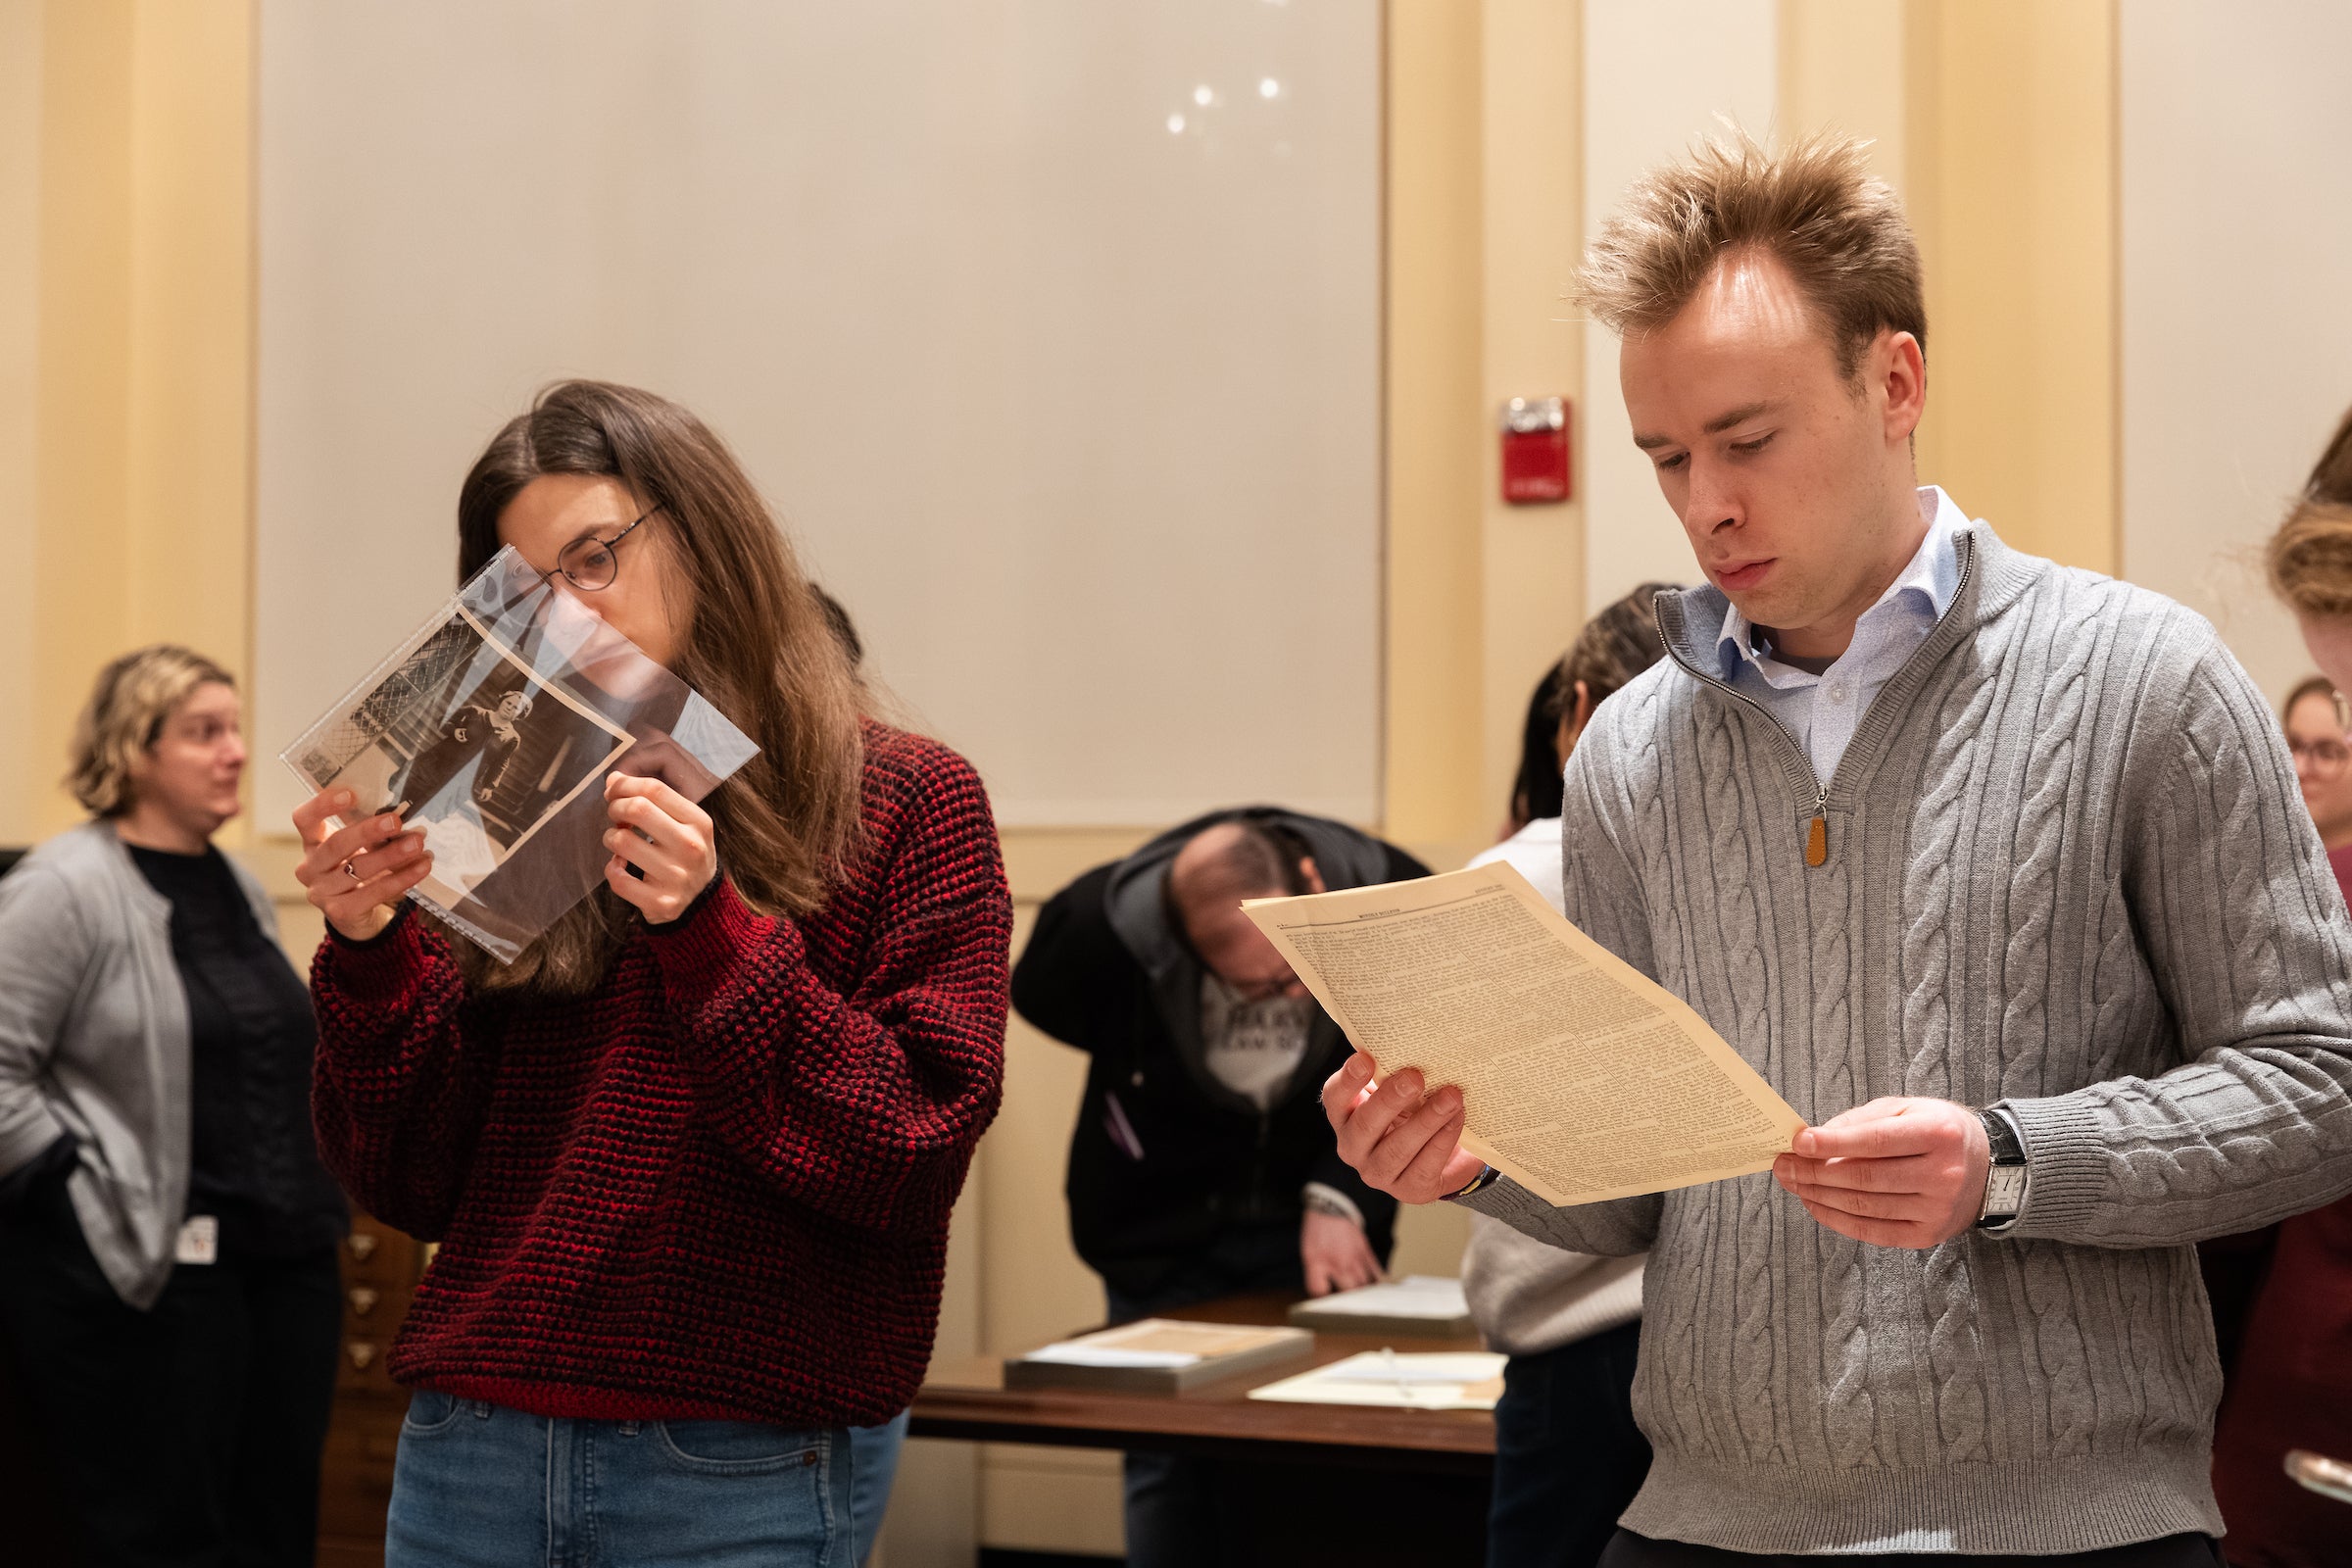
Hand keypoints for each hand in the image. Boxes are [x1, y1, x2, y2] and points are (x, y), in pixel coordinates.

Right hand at [293, 789, 433, 941]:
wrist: (359, 914)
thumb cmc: (359, 869)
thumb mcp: (360, 847)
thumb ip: (371, 832)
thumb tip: (404, 817)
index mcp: (312, 843)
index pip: (304, 819)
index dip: (322, 805)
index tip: (350, 793)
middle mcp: (310, 867)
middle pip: (335, 844)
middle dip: (367, 831)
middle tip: (395, 821)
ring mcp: (321, 892)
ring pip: (357, 869)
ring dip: (391, 855)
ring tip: (417, 844)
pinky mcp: (339, 912)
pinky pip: (374, 892)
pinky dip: (401, 879)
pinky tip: (421, 867)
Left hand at [603, 773, 717, 924]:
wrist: (705, 900)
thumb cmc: (686, 852)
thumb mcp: (682, 822)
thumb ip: (652, 798)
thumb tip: (613, 779)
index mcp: (698, 822)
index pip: (654, 789)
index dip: (625, 785)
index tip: (613, 790)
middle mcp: (690, 847)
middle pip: (637, 809)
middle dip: (615, 807)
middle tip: (615, 815)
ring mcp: (676, 876)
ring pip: (621, 842)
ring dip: (610, 837)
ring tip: (618, 841)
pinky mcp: (661, 902)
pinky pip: (618, 879)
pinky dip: (612, 869)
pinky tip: (619, 866)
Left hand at [1300, 1209, 1382, 1295]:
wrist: (1331, 1207)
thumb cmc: (1318, 1230)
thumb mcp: (1308, 1252)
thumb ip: (1315, 1274)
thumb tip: (1322, 1292)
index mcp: (1318, 1262)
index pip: (1319, 1290)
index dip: (1321, 1299)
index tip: (1325, 1301)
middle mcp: (1337, 1262)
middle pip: (1348, 1292)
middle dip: (1348, 1301)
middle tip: (1348, 1304)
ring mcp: (1354, 1258)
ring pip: (1364, 1285)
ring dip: (1363, 1294)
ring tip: (1363, 1301)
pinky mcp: (1365, 1251)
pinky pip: (1375, 1271)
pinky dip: (1377, 1282)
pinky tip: (1377, 1288)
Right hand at [1320, 1051, 1483, 1204]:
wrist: (1445, 1156)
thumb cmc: (1413, 1113)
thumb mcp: (1400, 1092)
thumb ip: (1396, 1072)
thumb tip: (1417, 1043)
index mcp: (1345, 1116)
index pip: (1335, 1097)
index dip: (1348, 1079)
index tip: (1365, 1058)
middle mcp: (1353, 1147)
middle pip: (1366, 1124)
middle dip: (1391, 1099)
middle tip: (1415, 1076)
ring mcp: (1378, 1172)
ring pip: (1397, 1149)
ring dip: (1426, 1120)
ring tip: (1451, 1097)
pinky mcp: (1408, 1189)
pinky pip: (1424, 1165)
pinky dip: (1443, 1140)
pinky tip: (1457, 1119)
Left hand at [1772, 1096, 1989, 1247]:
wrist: (1989, 1169)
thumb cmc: (1939, 1132)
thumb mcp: (1908, 1109)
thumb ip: (1861, 1120)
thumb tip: (1814, 1139)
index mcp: (1937, 1133)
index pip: (1874, 1141)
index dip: (1832, 1144)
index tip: (1798, 1142)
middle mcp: (1941, 1174)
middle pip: (1864, 1178)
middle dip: (1814, 1172)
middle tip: (1783, 1165)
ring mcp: (1936, 1210)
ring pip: (1863, 1206)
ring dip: (1818, 1195)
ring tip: (1793, 1182)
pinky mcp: (1927, 1235)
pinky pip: (1872, 1232)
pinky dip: (1836, 1219)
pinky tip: (1815, 1204)